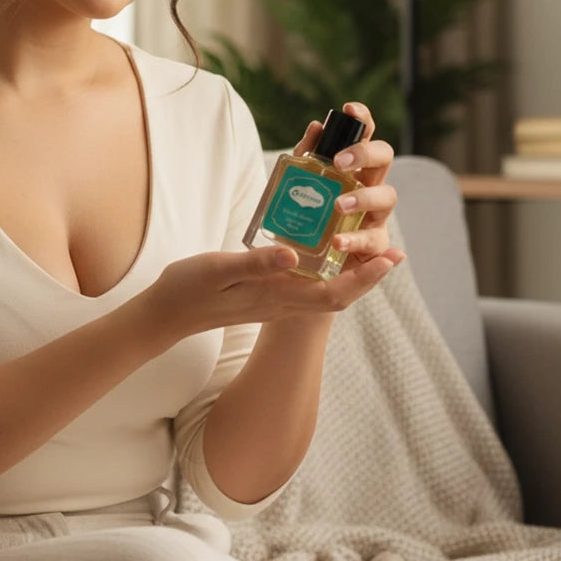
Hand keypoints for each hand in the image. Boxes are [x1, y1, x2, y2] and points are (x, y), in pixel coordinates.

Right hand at [144, 239, 402, 342]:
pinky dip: (324, 266)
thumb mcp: (219, 269)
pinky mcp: (265, 293)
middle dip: (368, 275)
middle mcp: (281, 302)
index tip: (389, 258)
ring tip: (368, 245)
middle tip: (394, 252)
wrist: (166, 314)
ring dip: (351, 271)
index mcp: (275, 297)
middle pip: (338, 294)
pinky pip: (306, 283)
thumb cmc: (188, 289)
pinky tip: (323, 247)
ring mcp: (274, 299)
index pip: (333, 294)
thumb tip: (295, 255)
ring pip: (325, 289)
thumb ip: (256, 263)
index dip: (365, 278)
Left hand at [293, 101, 402, 270]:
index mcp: (355, 167)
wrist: (302, 260)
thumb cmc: (308, 217)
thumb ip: (305, 158)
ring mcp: (375, 215)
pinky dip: (358, 241)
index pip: (365, 136)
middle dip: (366, 154)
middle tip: (340, 162)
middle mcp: (370, 185)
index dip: (363, 119)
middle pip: (385, 157)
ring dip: (364, 197)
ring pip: (387, 196)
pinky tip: (339, 242)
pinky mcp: (373, 246)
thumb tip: (315, 127)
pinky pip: (374, 242)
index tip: (349, 108)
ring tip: (339, 205)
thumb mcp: (299, 185)